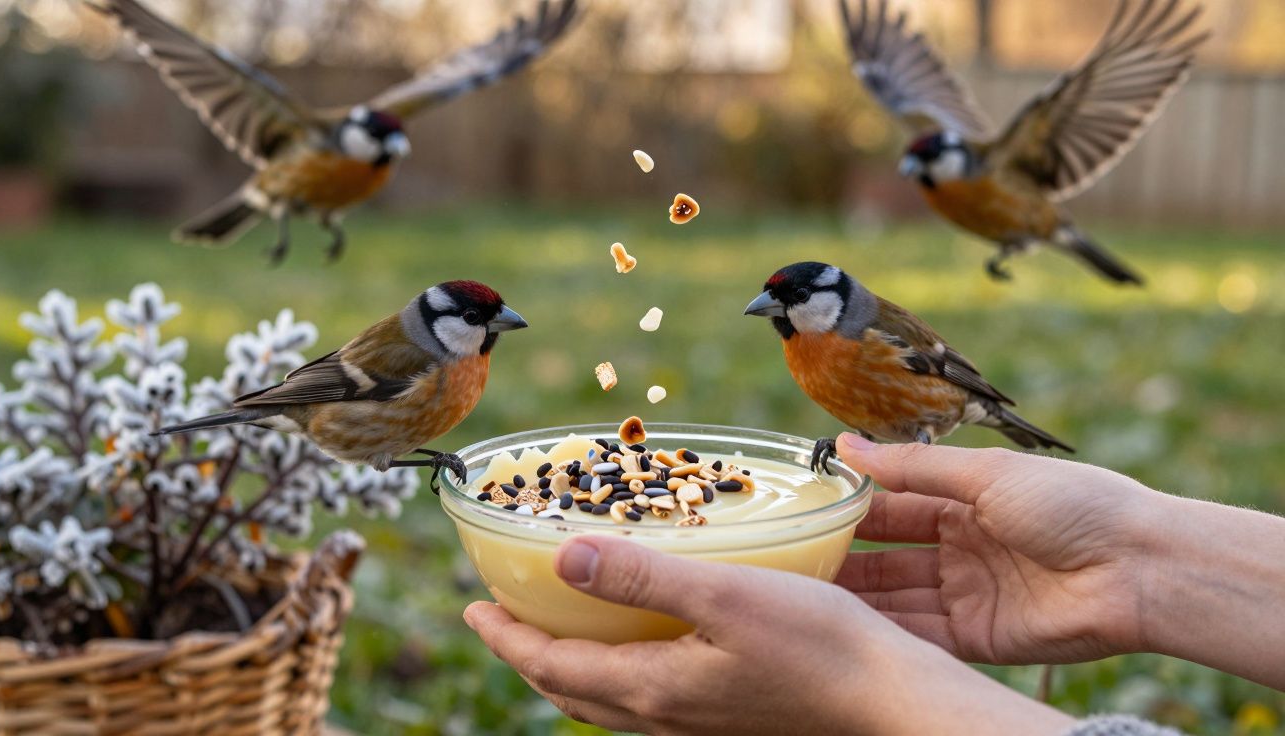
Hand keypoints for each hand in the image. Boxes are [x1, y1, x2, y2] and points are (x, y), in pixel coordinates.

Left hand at [465, 536, 1073, 734]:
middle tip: (502, 618)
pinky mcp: (726, 718)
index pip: (549, 666)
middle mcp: (665, 715)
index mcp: (652, 687)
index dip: (504, 636)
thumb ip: (641, 577)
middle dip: (527, 654)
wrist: (892, 706)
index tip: (471, 606)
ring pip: (607, 700)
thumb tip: (561, 557)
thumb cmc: (821, 648)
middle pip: (569, 691)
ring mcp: (696, 723)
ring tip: (559, 628)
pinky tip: (642, 645)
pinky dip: (616, 672)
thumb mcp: (726, 597)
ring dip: (569, 666)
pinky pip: (646, 701)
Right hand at [834, 432, 1164, 664]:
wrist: (1139, 567)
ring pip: (897, 596)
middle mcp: (962, 547)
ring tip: (803, 592)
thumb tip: (846, 443)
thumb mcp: (985, 474)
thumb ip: (912, 466)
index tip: (803, 506)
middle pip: (887, 555)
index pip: (893, 505)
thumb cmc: (1073, 504)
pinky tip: (847, 624)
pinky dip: (887, 629)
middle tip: (788, 557)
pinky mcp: (980, 636)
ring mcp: (969, 593)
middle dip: (842, 557)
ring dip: (856, 595)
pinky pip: (922, 634)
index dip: (851, 507)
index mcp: (966, 501)